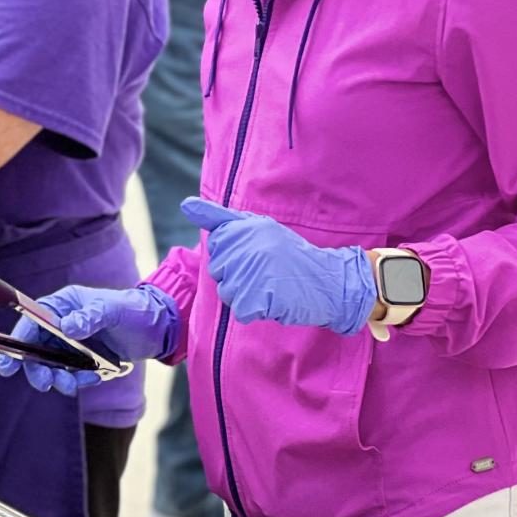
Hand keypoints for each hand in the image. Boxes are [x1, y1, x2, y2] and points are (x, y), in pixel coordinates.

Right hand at [0, 285, 177, 394]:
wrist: (160, 328)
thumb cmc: (135, 311)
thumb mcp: (113, 310)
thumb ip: (89, 317)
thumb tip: (66, 328)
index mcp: (64, 304)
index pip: (32, 321)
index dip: (18, 340)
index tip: (8, 364)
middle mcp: (63, 323)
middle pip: (36, 348)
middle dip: (38, 368)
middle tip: (46, 384)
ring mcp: (73, 343)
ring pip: (52, 365)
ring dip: (58, 378)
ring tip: (72, 386)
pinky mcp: (85, 359)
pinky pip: (73, 374)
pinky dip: (79, 380)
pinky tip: (95, 377)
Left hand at [183, 198, 376, 335]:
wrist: (331, 281)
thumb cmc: (291, 256)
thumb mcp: (259, 229)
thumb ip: (220, 218)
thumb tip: (184, 204)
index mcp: (245, 226)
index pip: (218, 246)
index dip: (235, 256)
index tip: (258, 254)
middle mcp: (247, 245)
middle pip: (219, 272)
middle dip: (238, 278)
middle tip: (268, 274)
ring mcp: (253, 271)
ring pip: (227, 294)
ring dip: (247, 297)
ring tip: (272, 287)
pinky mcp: (258, 297)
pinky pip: (241, 311)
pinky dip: (257, 312)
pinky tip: (275, 301)